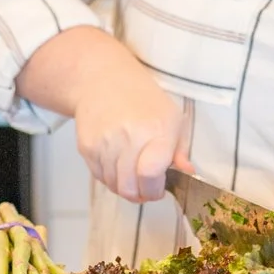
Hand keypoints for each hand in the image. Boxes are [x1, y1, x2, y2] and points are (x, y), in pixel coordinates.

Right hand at [73, 60, 191, 202]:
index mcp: (156, 130)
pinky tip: (117, 162)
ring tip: (132, 170)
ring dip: (125, 186)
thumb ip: (180, 149)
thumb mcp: (172, 117)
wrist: (102, 79)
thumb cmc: (143, 99)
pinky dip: (110, 177)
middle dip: (141, 194)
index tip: (159, 188)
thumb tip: (187, 172)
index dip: (155, 190)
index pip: (150, 175)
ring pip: (114, 186)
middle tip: (146, 185)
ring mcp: (104, 143)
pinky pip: (99, 177)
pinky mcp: (86, 147)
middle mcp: (128, 137)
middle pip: (130, 188)